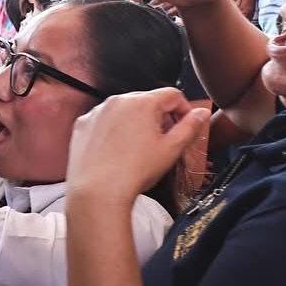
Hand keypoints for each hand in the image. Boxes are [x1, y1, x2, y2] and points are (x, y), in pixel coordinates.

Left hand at [67, 88, 209, 204]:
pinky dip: (113, 130)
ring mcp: (97, 112)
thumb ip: (190, 127)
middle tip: (163, 141)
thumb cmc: (133, 172)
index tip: (185, 124)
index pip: (172, 94)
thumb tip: (201, 113)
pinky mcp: (83, 124)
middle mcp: (117, 101)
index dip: (184, 109)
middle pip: (147, 101)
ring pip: (125, 110)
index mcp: (142, 103)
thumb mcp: (171, 149)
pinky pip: (104, 120)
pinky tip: (117, 150)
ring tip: (139, 149)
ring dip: (136, 122)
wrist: (97, 191)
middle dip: (160, 117)